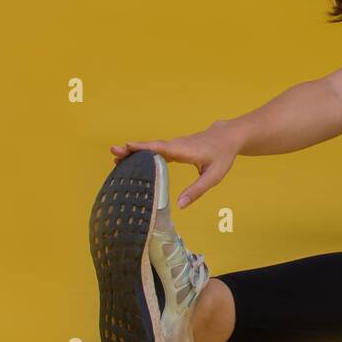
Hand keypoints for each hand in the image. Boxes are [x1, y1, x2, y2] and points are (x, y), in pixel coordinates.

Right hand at [110, 121, 242, 209]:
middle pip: (151, 146)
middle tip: (113, 153)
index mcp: (184, 150)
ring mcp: (175, 145)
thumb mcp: (214, 176)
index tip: (127, 146)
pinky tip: (133, 160)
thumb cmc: (222, 155)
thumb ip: (197, 190)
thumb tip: (180, 205)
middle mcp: (176, 145)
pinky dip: (143, 153)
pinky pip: (156, 149)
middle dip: (132, 149)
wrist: (229, 136)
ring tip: (116, 157)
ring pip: (152, 147)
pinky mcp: (175, 147)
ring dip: (134, 151)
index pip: (161, 148)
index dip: (144, 147)